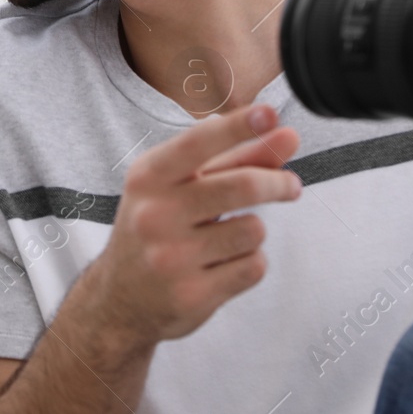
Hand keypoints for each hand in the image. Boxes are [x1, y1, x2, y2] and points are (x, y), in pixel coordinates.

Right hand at [75, 104, 301, 350]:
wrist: (120, 300)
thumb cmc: (156, 229)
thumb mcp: (180, 187)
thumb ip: (234, 159)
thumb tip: (286, 135)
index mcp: (149, 177)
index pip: (199, 143)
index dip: (238, 126)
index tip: (269, 113)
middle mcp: (155, 213)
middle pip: (241, 186)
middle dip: (277, 183)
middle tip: (291, 185)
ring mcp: (171, 257)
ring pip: (253, 230)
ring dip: (253, 231)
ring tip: (229, 237)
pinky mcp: (192, 294)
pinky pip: (253, 266)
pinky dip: (250, 263)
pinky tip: (223, 265)